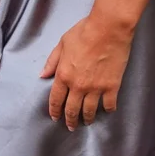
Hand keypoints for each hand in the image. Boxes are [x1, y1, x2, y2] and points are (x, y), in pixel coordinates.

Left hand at [40, 13, 133, 130]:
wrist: (108, 28)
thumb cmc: (84, 31)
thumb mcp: (62, 43)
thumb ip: (52, 61)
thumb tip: (43, 75)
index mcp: (63, 75)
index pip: (55, 99)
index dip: (54, 110)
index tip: (55, 117)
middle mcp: (77, 86)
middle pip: (72, 109)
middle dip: (70, 120)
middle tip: (71, 126)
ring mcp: (95, 88)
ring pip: (89, 111)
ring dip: (87, 118)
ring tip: (87, 122)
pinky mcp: (111, 86)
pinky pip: (109, 104)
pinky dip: (108, 109)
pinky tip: (107, 110)